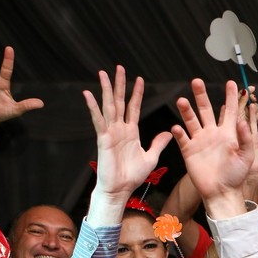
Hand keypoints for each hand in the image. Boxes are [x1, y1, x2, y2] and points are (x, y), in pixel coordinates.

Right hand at [82, 66, 170, 199]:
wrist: (120, 190)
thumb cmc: (132, 176)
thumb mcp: (151, 157)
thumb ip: (158, 143)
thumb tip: (169, 132)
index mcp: (131, 132)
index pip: (134, 107)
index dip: (136, 93)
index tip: (139, 79)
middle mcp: (120, 129)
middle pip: (120, 101)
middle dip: (120, 84)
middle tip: (119, 67)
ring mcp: (110, 132)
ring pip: (108, 106)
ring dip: (106, 90)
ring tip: (103, 73)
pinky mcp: (103, 139)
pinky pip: (98, 120)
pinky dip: (93, 107)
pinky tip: (88, 94)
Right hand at [173, 79, 253, 214]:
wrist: (221, 192)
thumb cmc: (236, 176)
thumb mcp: (246, 157)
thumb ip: (245, 138)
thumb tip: (241, 120)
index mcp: (228, 133)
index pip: (229, 110)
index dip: (231, 96)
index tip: (231, 83)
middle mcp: (213, 133)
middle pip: (206, 109)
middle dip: (201, 95)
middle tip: (197, 81)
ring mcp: (200, 141)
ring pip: (191, 120)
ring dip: (186, 110)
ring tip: (182, 100)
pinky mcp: (189, 151)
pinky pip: (182, 138)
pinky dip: (179, 132)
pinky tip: (177, 127)